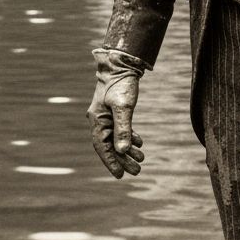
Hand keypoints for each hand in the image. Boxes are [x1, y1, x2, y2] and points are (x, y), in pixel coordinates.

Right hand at [87, 48, 146, 178]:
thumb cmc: (121, 84)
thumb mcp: (124, 107)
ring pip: (115, 138)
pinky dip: (129, 137)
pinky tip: (139, 143)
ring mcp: (106, 114)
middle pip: (110, 145)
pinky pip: (119, 128)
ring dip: (127, 150)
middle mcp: (99, 119)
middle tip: (137, 171)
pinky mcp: (113, 109)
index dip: (111, 162)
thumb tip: (123, 150)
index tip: (120, 175)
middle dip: (123, 159)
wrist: (121, 64)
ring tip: (141, 159)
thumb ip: (124, 128)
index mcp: (97, 119)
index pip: (102, 147)